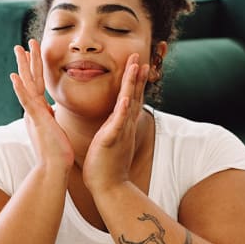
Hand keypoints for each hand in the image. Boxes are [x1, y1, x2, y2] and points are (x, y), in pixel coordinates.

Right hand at [10, 39, 73, 171]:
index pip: (37, 84)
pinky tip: (14, 77)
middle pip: (30, 80)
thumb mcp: (54, 128)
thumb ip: (50, 117)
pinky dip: (20, 89)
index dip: (34, 68)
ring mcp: (33, 114)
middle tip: (23, 43)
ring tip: (19, 49)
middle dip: (27, 60)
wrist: (55, 168)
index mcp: (39, 110)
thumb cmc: (57, 152)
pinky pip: (27, 102)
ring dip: (23, 66)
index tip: (32, 53)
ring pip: (27, 85)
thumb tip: (50, 109)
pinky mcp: (36, 120)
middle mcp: (34, 110)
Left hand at [82, 53, 148, 193]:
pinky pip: (119, 124)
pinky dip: (123, 111)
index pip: (130, 97)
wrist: (109, 187)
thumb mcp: (109, 141)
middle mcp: (125, 126)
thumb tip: (109, 123)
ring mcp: (120, 132)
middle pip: (134, 95)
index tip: (136, 63)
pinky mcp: (111, 141)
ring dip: (133, 85)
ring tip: (136, 66)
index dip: (133, 80)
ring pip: (129, 104)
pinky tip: (127, 98)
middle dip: (136, 75)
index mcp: (121, 124)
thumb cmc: (105, 166)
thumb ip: (111, 129)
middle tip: (139, 55)